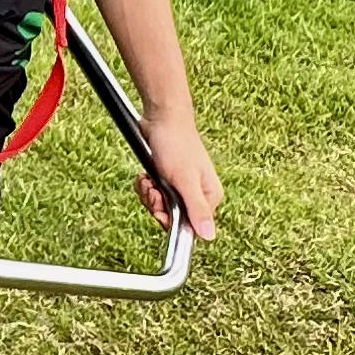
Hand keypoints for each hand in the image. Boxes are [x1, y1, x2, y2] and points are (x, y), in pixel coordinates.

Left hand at [136, 115, 222, 240]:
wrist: (162, 117)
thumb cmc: (176, 144)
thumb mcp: (185, 180)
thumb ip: (196, 208)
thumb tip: (209, 236)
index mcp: (209, 196)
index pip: (188, 226)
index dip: (168, 219)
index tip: (159, 204)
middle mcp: (198, 194)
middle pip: (171, 217)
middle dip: (156, 203)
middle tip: (153, 187)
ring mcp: (182, 186)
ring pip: (159, 205)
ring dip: (148, 194)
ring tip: (149, 178)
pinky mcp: (167, 179)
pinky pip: (153, 193)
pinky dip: (145, 185)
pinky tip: (145, 175)